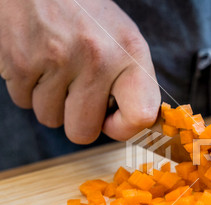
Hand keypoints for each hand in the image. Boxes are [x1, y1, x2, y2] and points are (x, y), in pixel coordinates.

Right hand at [0, 0, 159, 143]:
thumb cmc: (86, 15)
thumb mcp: (122, 40)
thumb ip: (131, 83)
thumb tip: (133, 126)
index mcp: (130, 54)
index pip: (141, 116)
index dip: (125, 128)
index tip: (114, 120)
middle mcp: (97, 58)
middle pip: (83, 133)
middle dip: (78, 119)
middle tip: (78, 92)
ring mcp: (57, 60)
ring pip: (50, 119)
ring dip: (51, 101)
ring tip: (56, 67)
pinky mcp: (20, 61)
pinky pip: (23, 102)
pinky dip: (28, 88)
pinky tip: (37, 60)